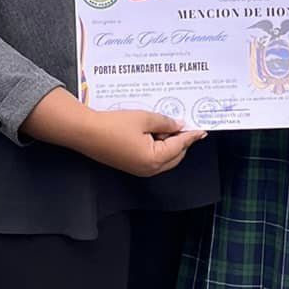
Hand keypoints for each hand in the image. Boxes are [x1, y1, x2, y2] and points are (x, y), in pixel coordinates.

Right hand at [79, 109, 207, 178]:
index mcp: (154, 158)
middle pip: (175, 155)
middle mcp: (149, 168)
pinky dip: (158, 146)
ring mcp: (140, 169)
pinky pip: (153, 158)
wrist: (86, 132)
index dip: (191, 135)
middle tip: (183, 123)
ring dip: (169, 143)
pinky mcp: (132, 166)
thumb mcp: (144, 118)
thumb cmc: (113, 125)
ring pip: (165, 158)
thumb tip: (179, 126)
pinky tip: (154, 131)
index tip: (202, 129)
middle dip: (181, 140)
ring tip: (165, 124)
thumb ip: (166, 123)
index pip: (180, 145)